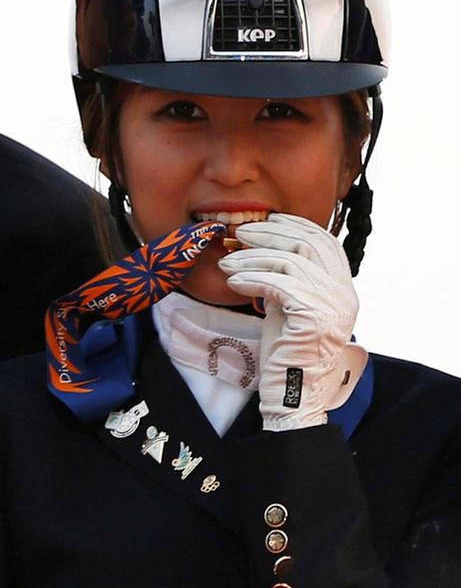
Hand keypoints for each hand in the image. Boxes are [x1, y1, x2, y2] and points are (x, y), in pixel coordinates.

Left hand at [218, 214, 366, 430]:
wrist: (292, 395)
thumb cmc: (286, 351)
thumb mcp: (289, 305)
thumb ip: (287, 277)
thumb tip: (261, 246)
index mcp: (343, 288)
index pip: (325, 241)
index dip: (296, 225)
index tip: (268, 219)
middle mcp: (344, 293)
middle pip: (308, 243)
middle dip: (271, 233)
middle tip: (240, 233)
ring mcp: (333, 305)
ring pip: (290, 261)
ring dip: (252, 257)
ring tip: (227, 262)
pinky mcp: (315, 317)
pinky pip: (278, 284)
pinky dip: (251, 278)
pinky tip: (233, 281)